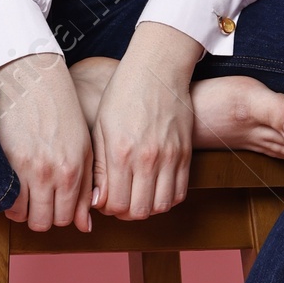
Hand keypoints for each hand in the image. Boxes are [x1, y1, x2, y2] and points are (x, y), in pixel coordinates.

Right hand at [0, 52, 94, 231]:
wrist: (34, 81)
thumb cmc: (62, 112)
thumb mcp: (83, 148)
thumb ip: (86, 189)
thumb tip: (87, 228)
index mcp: (74, 171)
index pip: (68, 218)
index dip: (60, 217)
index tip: (55, 206)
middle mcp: (52, 173)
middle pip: (45, 222)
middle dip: (42, 217)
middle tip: (39, 203)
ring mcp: (27, 168)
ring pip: (23, 216)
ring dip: (23, 211)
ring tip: (24, 196)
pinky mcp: (6, 161)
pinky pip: (5, 199)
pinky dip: (8, 200)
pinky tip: (12, 188)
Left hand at [90, 21, 204, 219]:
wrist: (157, 69)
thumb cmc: (123, 93)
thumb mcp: (101, 127)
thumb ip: (100, 167)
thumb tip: (97, 199)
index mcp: (122, 152)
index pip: (116, 204)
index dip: (107, 209)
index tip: (103, 200)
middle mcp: (148, 159)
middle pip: (140, 211)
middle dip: (126, 213)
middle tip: (119, 201)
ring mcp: (171, 157)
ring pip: (162, 206)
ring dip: (148, 208)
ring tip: (137, 196)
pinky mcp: (186, 153)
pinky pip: (180, 192)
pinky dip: (167, 199)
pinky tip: (155, 189)